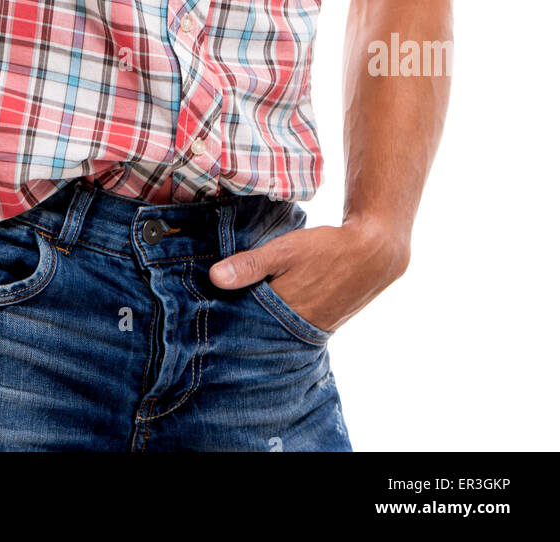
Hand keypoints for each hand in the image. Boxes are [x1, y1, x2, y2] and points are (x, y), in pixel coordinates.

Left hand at [208, 215, 410, 333]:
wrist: (373, 254)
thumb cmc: (327, 249)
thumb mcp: (285, 250)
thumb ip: (251, 265)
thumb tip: (214, 278)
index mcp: (284, 312)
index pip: (243, 323)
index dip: (225, 314)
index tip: (206, 307)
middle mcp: (297, 329)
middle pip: (258, 329)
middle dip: (240, 320)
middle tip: (218, 308)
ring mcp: (312, 329)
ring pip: (275, 329)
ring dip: (259, 319)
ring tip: (240, 306)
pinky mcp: (322, 325)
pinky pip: (292, 326)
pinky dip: (279, 319)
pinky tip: (270, 306)